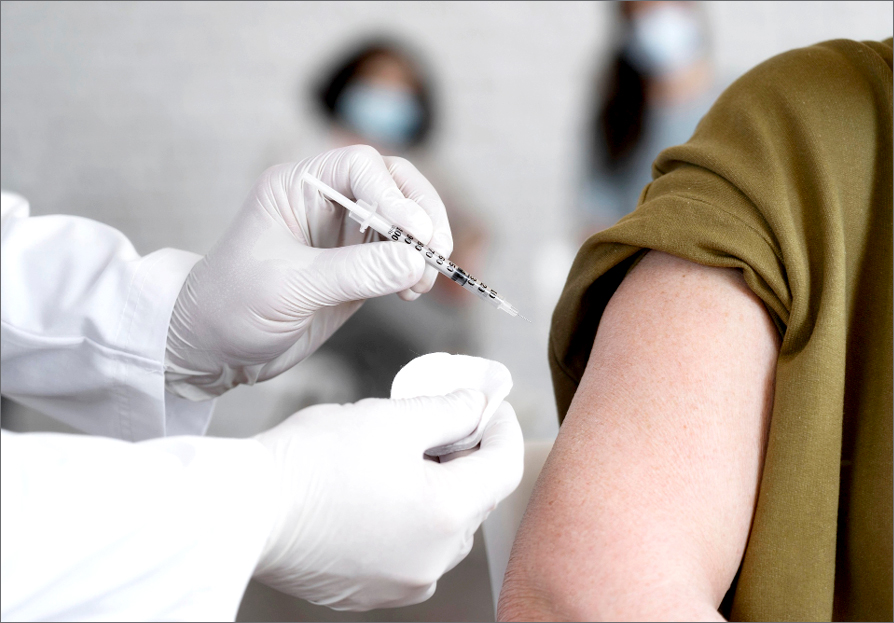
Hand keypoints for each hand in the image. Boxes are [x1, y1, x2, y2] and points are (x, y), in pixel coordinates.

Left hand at [165, 145, 451, 399]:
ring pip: (403, 221)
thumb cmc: (233, 306)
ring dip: (423, 247)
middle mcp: (325, 202)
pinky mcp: (358, 268)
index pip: (360, 166)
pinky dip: (415, 270)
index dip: (393, 193)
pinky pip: (400, 257)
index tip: (415, 231)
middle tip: (436, 251)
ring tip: (423, 281)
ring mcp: (344, 235)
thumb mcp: (291, 287)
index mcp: (298, 187)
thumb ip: (355, 272)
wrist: (215, 348)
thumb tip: (414, 261)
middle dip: (421, 214)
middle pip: (392, 185)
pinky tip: (413, 290)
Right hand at [252, 392, 523, 610]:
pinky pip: (410, 552)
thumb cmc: (312, 462)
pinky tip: (379, 494)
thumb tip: (476, 405)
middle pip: (475, 499)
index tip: (490, 405)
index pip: (504, 467)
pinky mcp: (369, 591)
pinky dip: (408, 522)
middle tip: (446, 421)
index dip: (501, 427)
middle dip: (468, 456)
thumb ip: (448, 410)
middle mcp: (433, 560)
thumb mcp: (392, 418)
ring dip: (439, 492)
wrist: (242, 510)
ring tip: (406, 457)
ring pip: (443, 528)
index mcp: (447, 515)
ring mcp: (401, 583)